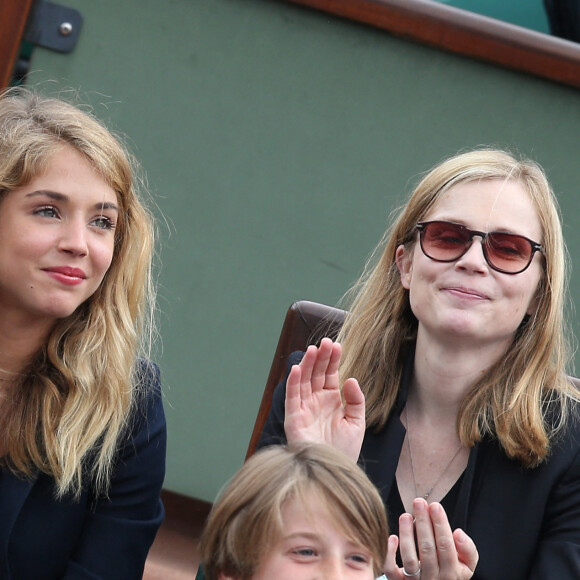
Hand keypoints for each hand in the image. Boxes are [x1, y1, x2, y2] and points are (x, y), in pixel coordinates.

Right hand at [284, 337, 364, 461]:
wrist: (334, 471)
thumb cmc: (344, 450)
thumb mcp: (356, 422)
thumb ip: (356, 400)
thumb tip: (350, 379)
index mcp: (330, 400)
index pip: (329, 374)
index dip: (332, 360)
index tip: (337, 345)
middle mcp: (315, 401)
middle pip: (316, 373)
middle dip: (320, 357)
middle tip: (326, 342)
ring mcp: (304, 408)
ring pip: (303, 380)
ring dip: (306, 364)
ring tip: (313, 349)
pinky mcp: (294, 418)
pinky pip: (292, 397)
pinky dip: (292, 382)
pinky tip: (296, 368)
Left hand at [384, 499, 477, 579]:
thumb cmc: (451, 571)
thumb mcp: (467, 564)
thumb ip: (468, 549)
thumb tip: (458, 533)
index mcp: (452, 572)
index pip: (446, 545)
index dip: (440, 524)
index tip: (435, 506)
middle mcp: (434, 578)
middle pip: (427, 548)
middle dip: (423, 522)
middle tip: (419, 502)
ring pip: (409, 559)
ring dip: (407, 534)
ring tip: (406, 515)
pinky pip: (392, 571)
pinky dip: (390, 554)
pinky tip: (393, 537)